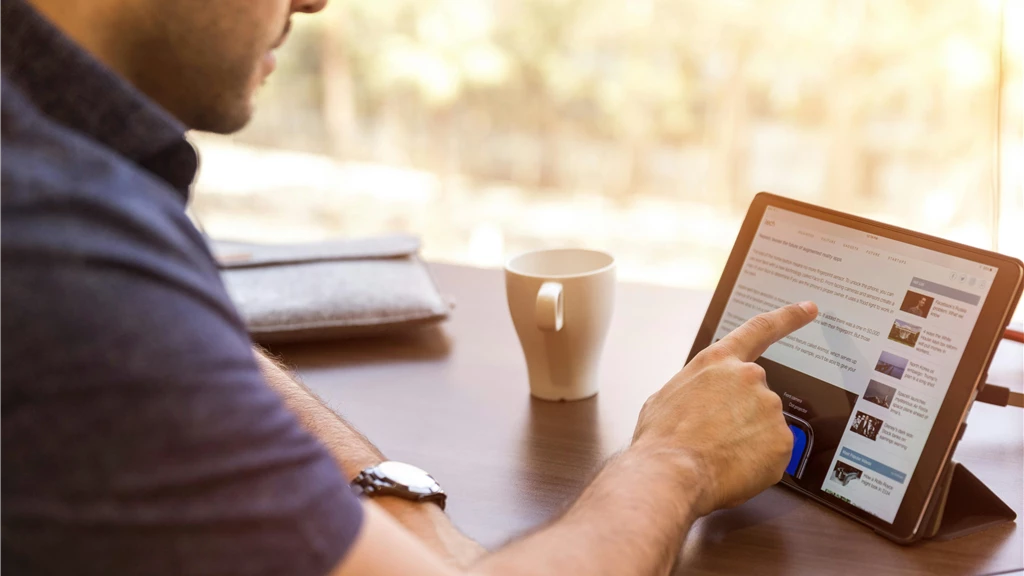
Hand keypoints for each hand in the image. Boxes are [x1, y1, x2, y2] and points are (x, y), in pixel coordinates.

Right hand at [631, 301, 817, 516]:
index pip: (760, 329)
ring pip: (765, 427)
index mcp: (718, 362)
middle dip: (741, 418)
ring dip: (748, 441)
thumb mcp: (667, 397)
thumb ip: (697, 389)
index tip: (808, 309)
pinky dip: (757, 462)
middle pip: (756, 396)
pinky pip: (774, 453)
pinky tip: (732, 467)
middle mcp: (749, 377)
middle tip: (714, 439)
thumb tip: (702, 402)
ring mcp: (769, 408)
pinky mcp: (783, 440)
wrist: (671, 472)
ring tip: (718, 455)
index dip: (788, 318)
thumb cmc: (662, 438)